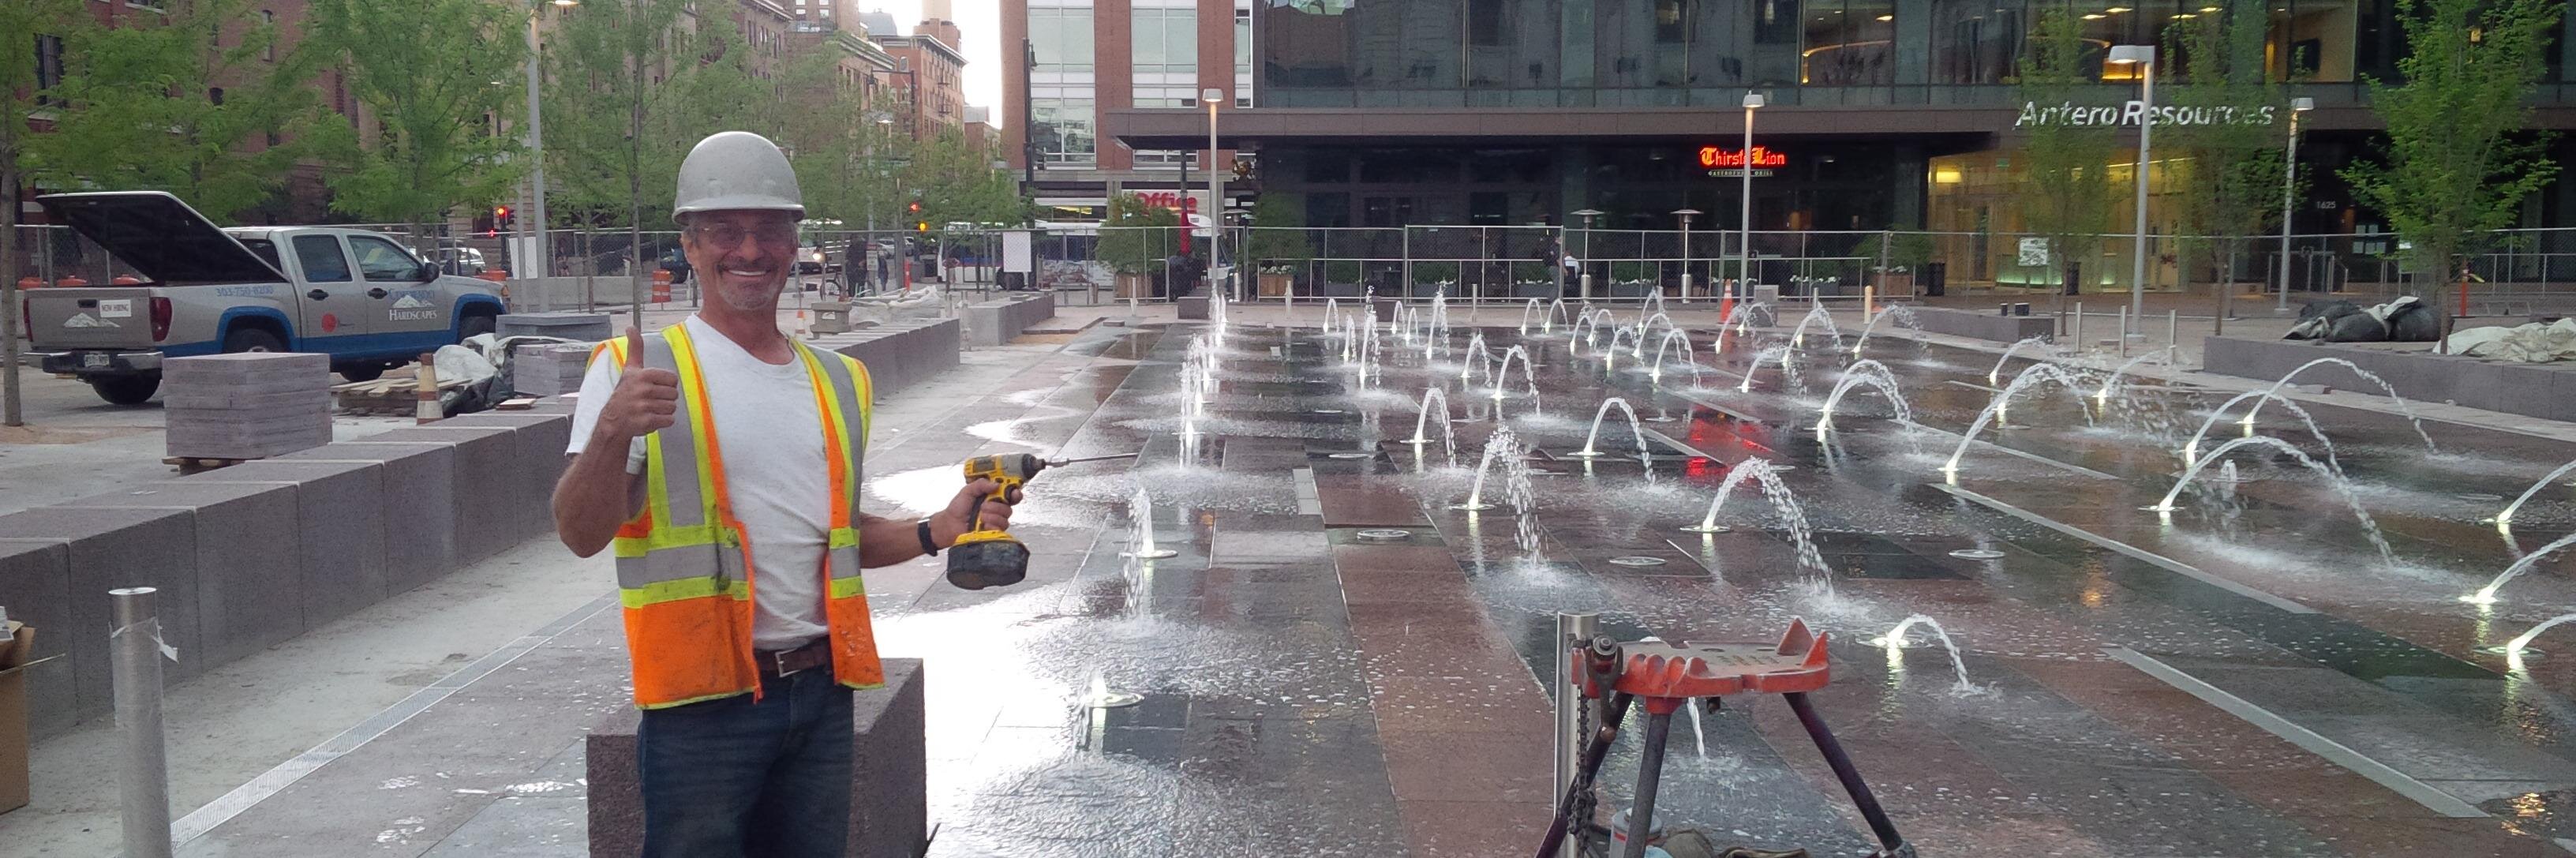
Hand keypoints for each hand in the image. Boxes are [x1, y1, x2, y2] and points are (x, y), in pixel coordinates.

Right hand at [593, 327, 679, 443]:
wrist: (614, 420)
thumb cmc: (625, 392)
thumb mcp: (630, 369)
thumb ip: (635, 348)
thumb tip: (631, 326)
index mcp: (643, 375)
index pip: (673, 380)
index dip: (667, 385)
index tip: (654, 387)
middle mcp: (642, 390)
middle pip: (674, 394)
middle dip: (665, 399)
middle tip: (651, 400)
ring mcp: (643, 407)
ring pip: (672, 408)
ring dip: (664, 410)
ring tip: (650, 409)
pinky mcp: (646, 422)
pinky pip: (669, 420)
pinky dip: (663, 422)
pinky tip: (650, 418)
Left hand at [927, 478, 1019, 547]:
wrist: (949, 525)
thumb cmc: (957, 509)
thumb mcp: (967, 491)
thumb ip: (980, 484)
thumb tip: (995, 484)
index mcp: (992, 497)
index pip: (1010, 494)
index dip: (1015, 493)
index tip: (1013, 492)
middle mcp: (996, 509)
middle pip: (1009, 507)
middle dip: (997, 505)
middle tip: (984, 505)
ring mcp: (995, 521)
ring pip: (1005, 518)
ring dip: (992, 515)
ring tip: (980, 515)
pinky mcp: (993, 532)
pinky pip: (1000, 528)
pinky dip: (991, 525)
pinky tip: (983, 524)